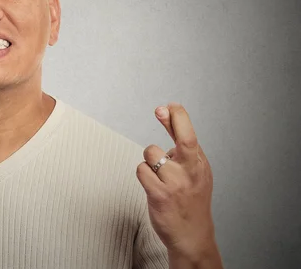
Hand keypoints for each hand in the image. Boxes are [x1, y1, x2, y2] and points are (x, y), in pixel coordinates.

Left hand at [136, 102, 215, 259]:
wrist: (192, 235)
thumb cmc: (189, 198)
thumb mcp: (192, 170)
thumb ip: (179, 145)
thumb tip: (166, 113)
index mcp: (200, 165)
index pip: (191, 136)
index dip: (179, 117)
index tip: (169, 106)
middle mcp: (191, 173)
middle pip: (185, 140)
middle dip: (174, 120)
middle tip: (161, 109)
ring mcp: (176, 184)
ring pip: (151, 153)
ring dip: (149, 160)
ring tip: (158, 174)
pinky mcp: (160, 195)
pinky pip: (141, 170)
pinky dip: (143, 173)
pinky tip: (151, 184)